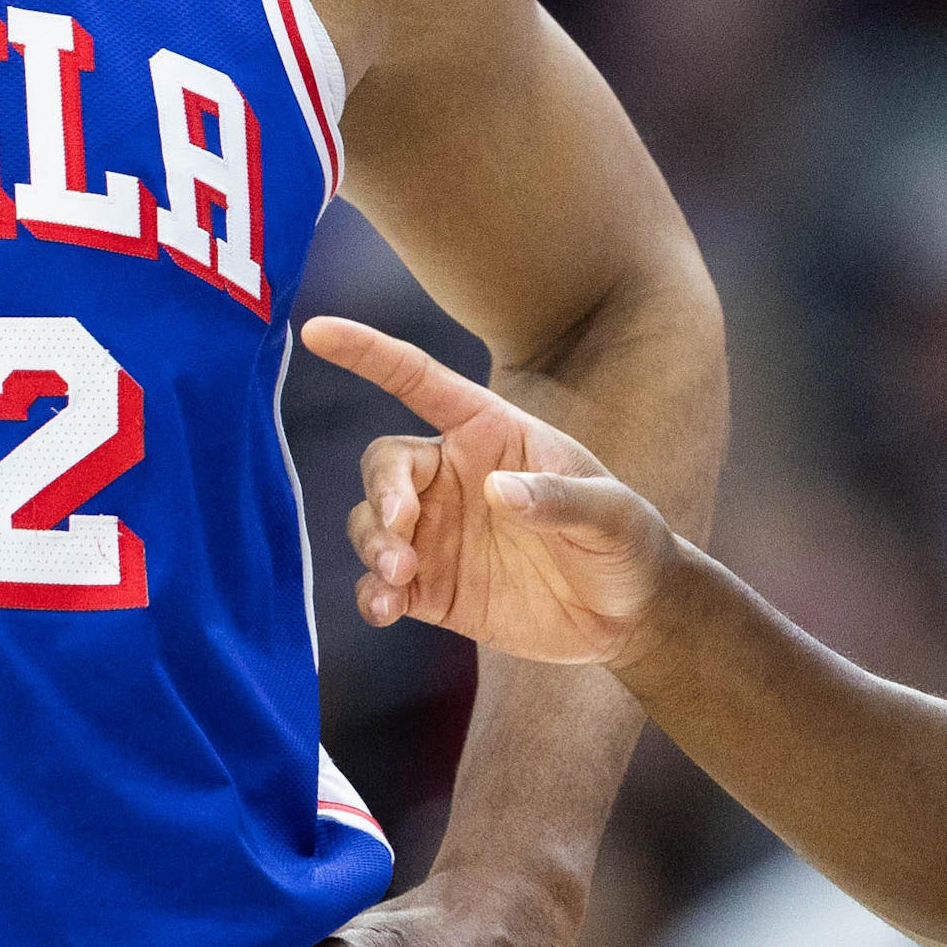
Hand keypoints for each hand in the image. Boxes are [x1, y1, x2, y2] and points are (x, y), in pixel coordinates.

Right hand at [299, 315, 679, 665]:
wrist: (629, 616)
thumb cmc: (625, 542)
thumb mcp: (612, 514)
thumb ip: (559, 498)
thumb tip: (497, 490)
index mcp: (490, 432)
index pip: (418, 381)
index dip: (368, 354)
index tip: (317, 331)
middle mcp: (453, 476)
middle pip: (385, 464)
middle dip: (383, 492)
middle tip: (403, 531)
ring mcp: (438, 533)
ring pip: (372, 523)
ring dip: (374, 545)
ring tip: (401, 576)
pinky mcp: (432, 589)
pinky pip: (380, 583)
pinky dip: (372, 593)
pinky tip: (385, 609)